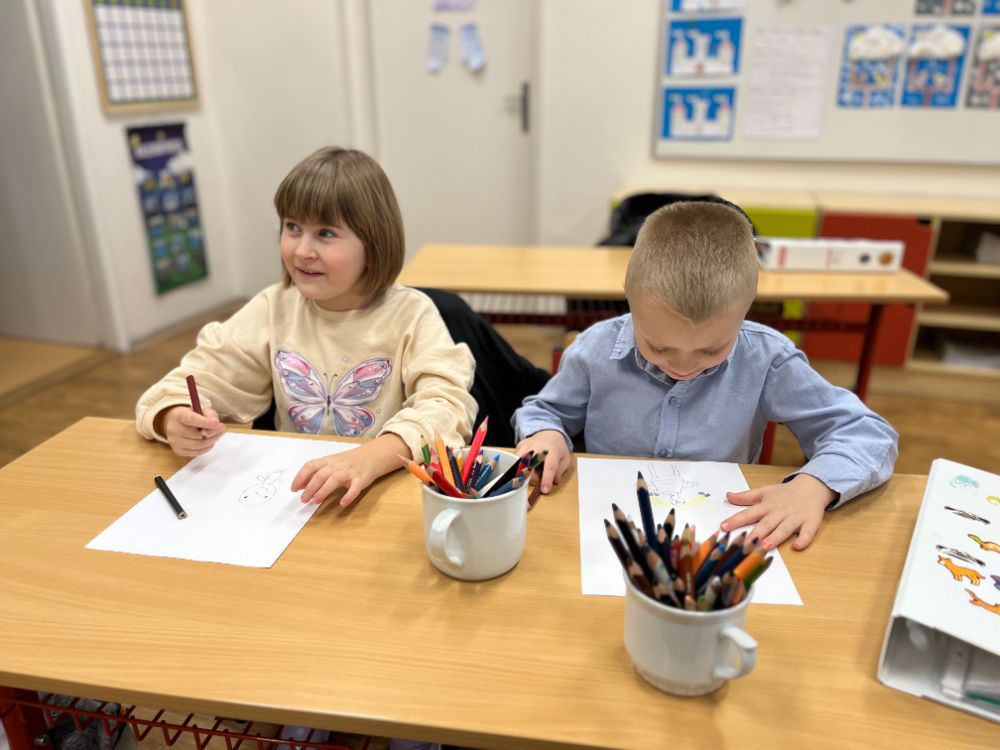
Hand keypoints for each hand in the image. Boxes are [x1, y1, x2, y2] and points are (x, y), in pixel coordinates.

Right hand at [159, 405, 225, 456]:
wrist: (174, 423)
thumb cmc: (190, 416)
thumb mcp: (199, 410)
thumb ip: (209, 414)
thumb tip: (216, 423)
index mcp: (178, 416)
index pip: (192, 420)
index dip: (206, 423)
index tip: (218, 424)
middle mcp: (174, 430)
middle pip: (197, 435)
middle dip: (214, 432)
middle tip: (223, 429)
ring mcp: (175, 442)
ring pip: (199, 445)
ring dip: (213, 440)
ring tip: (218, 434)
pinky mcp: (178, 451)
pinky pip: (197, 452)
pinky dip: (207, 448)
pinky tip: (211, 441)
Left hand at [292, 433, 407, 506]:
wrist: (371, 456)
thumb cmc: (347, 462)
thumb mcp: (331, 464)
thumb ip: (317, 472)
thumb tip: (300, 485)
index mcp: (328, 461)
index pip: (311, 466)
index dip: (300, 477)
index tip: (293, 489)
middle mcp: (337, 465)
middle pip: (320, 475)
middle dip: (310, 488)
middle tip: (303, 500)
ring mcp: (349, 472)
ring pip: (334, 480)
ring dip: (323, 491)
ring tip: (315, 501)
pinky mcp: (361, 479)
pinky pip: (355, 487)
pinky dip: (349, 495)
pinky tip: (343, 503)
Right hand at [514, 430, 569, 494]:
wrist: (550, 434)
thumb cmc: (557, 449)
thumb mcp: (565, 460)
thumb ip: (560, 471)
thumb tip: (554, 481)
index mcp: (553, 451)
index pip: (549, 467)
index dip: (546, 480)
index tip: (544, 490)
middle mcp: (539, 447)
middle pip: (530, 464)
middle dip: (531, 477)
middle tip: (536, 481)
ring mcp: (528, 445)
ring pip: (519, 461)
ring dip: (522, 471)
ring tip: (528, 474)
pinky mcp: (520, 445)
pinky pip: (515, 457)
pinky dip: (518, 464)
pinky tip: (525, 464)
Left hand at [720, 473, 836, 550]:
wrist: (811, 487)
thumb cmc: (785, 493)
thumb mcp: (764, 492)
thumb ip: (746, 496)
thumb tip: (728, 496)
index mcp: (766, 506)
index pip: (748, 513)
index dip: (735, 520)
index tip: (723, 527)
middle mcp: (779, 513)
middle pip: (766, 524)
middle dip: (755, 534)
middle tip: (744, 544)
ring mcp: (795, 518)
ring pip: (784, 529)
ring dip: (775, 538)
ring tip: (765, 546)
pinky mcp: (810, 523)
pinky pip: (808, 533)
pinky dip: (803, 539)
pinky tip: (798, 546)